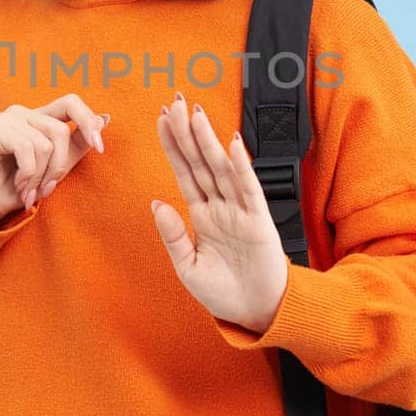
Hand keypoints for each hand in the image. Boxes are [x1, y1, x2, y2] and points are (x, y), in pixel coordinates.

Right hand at [0, 93, 108, 227]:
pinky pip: (27, 148)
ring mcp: (8, 119)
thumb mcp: (55, 168)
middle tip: (47, 189)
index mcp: (40, 118)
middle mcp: (24, 113)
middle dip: (59, 167)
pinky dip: (28, 173)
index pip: (71, 103)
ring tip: (28, 190)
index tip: (100, 148)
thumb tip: (105, 118)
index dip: (88, 121)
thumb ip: (77, 145)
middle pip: (60, 130)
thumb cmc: (18, 187)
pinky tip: (18, 184)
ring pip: (45, 144)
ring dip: (40, 176)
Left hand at [150, 91, 287, 331]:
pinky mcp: (259, 220)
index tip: (162, 120)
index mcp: (202, 214)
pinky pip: (248, 188)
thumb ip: (173, 235)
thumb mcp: (188, 267)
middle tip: (175, 103)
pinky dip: (241, 165)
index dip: (173, 146)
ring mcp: (240, 210)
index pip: (184, 171)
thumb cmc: (224, 292)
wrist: (256, 312)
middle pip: (200, 161)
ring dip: (208, 140)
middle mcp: (220, 206)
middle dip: (187, 132)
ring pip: (221, 168)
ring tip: (195, 115)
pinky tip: (232, 143)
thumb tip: (156, 203)